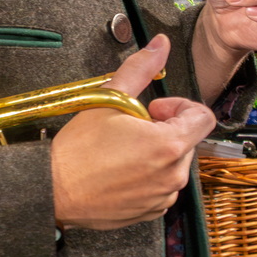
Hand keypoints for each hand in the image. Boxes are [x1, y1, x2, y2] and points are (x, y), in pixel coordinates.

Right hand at [50, 36, 215, 229]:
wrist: (52, 190)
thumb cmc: (77, 151)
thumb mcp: (109, 98)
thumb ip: (141, 68)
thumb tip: (160, 45)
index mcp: (169, 145)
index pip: (203, 118)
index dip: (180, 106)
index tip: (156, 109)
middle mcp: (172, 175)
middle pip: (186, 140)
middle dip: (164, 129)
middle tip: (131, 128)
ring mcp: (162, 196)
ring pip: (173, 164)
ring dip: (155, 152)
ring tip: (123, 150)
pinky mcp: (150, 211)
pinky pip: (161, 187)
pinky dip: (148, 176)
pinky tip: (121, 170)